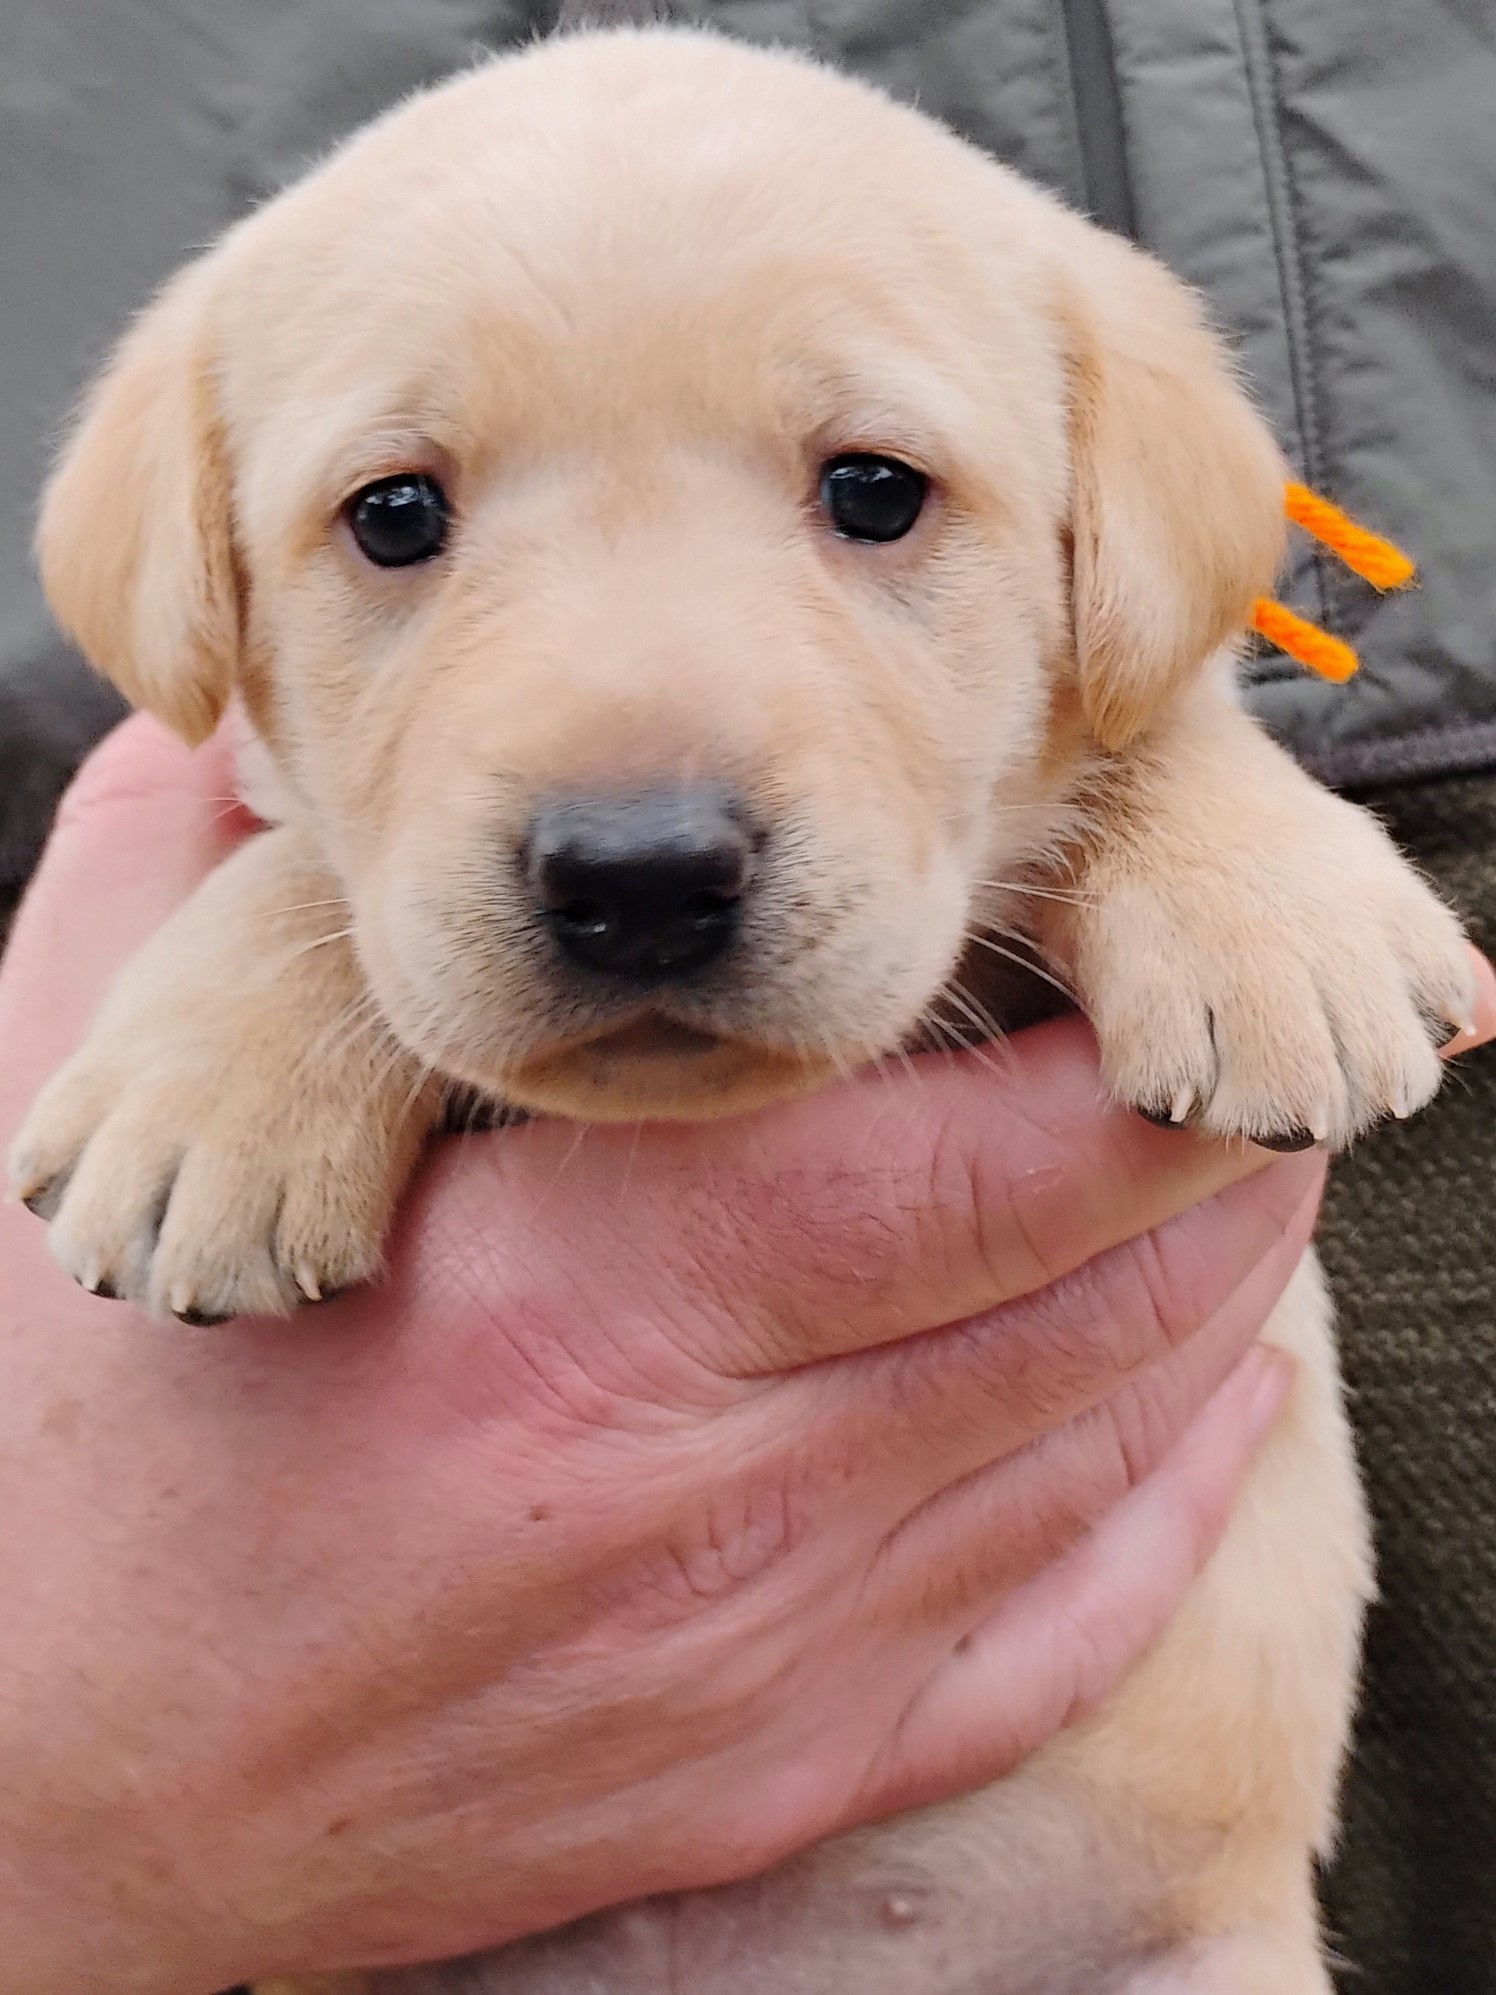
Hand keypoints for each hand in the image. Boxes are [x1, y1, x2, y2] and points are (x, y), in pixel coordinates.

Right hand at [4, 719, 1487, 1993]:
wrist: (67, 1808)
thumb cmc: (82, 1484)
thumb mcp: (116, 1167)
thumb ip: (174, 920)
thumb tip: (216, 747)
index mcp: (568, 1304)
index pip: (953, 1155)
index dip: (1110, 1053)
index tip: (1140, 953)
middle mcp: (707, 1486)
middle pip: (1071, 1290)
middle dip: (1203, 1161)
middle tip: (1245, 1053)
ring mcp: (764, 1652)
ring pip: (1096, 1444)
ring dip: (1208, 1304)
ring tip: (1249, 1190)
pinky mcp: (775, 1767)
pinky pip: (1053, 1629)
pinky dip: (1163, 1501)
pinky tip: (1203, 1409)